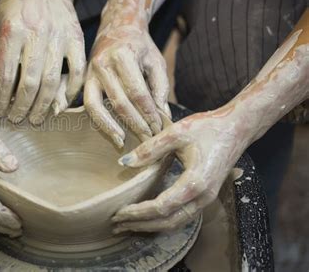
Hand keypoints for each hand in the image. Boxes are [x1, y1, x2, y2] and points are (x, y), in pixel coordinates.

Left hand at [0, 0, 85, 124]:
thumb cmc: (16, 6)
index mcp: (12, 30)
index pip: (4, 75)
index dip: (1, 99)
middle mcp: (36, 33)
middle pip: (29, 83)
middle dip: (21, 107)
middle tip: (17, 120)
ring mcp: (59, 37)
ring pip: (52, 81)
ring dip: (43, 106)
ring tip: (35, 119)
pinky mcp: (77, 38)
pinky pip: (77, 71)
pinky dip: (71, 91)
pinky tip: (61, 104)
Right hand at [85, 25, 170, 146]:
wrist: (117, 27)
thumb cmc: (140, 46)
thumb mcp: (156, 61)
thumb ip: (160, 87)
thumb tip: (163, 116)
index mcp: (123, 55)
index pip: (137, 91)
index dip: (149, 113)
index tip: (159, 127)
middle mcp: (103, 64)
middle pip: (119, 102)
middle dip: (135, 124)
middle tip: (148, 140)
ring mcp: (90, 73)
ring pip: (97, 106)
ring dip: (111, 128)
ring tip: (123, 142)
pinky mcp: (84, 81)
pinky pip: (89, 106)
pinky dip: (99, 122)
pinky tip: (112, 134)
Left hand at [112, 106, 247, 232]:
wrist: (237, 128)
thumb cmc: (208, 128)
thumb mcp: (176, 133)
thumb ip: (150, 148)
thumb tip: (124, 162)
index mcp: (195, 183)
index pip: (161, 207)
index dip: (138, 213)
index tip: (118, 213)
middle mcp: (203, 197)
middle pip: (168, 222)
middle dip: (141, 225)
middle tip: (117, 224)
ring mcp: (206, 199)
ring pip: (176, 223)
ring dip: (152, 226)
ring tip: (129, 224)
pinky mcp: (206, 196)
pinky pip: (183, 216)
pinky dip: (164, 221)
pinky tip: (149, 217)